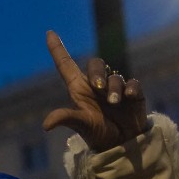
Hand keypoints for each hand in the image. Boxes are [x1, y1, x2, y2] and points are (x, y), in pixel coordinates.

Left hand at [41, 30, 149, 151]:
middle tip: (98, 87)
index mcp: (79, 89)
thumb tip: (46, 125)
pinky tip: (128, 96)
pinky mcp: (132, 93)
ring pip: (114, 77)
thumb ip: (66, 119)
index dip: (58, 49)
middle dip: (97, 72)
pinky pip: (132, 83)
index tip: (49, 33)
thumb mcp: (82, 126)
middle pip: (95, 64)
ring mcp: (115, 88)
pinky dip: (130, 88)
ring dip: (113, 88)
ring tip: (113, 103)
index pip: (66, 65)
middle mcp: (96, 85)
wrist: (123, 145)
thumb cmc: (98, 134)